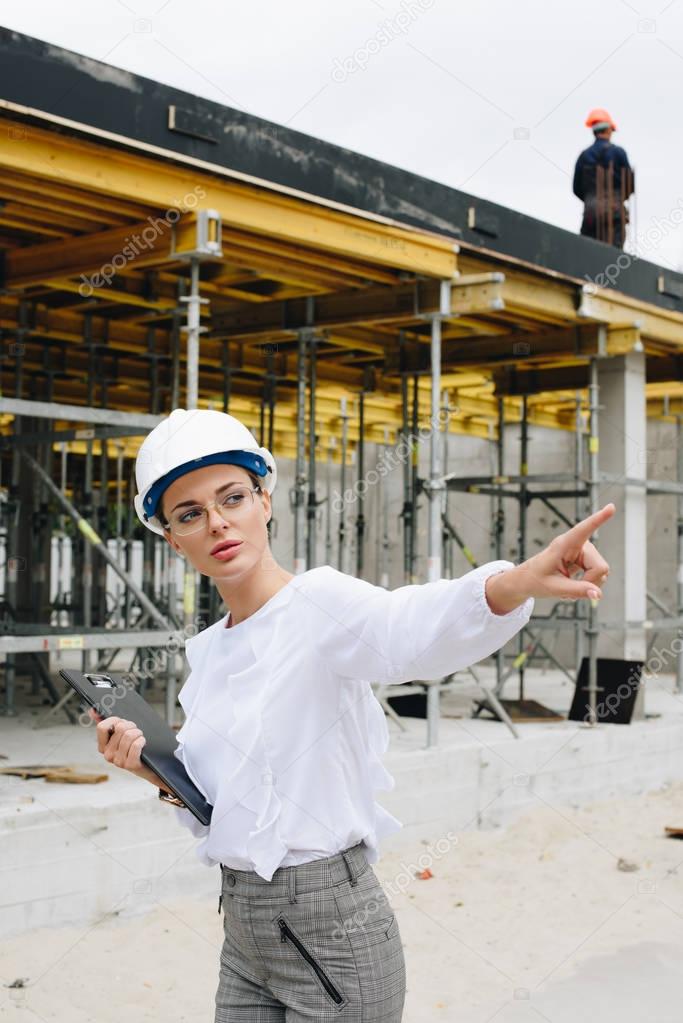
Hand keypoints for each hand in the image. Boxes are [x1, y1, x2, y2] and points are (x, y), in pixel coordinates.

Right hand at [90, 709, 146, 772]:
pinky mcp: (131, 765)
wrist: (147, 765)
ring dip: (138, 733)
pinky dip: (142, 741)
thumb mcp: (118, 735)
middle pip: (120, 728)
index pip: (102, 727)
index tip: (121, 722)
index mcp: (102, 747)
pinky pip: (136, 745)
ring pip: (129, 735)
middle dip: (131, 725)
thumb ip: (105, 723)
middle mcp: (108, 755)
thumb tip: (92, 710)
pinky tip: (143, 743)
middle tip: (134, 731)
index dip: (114, 720)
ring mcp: (119, 761)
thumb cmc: (131, 746)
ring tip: (139, 737)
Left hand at [484, 503, 613, 612]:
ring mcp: (583, 552)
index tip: (611, 506)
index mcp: (564, 544)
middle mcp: (577, 545)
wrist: (527, 581)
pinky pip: (597, 575)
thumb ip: (577, 590)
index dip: (599, 519)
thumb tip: (598, 595)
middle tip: (571, 592)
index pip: (584, 529)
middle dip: (591, 582)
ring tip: (569, 589)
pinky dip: (588, 585)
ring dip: (589, 585)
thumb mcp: (554, 588)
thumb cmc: (535, 579)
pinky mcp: (585, 559)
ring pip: (601, 572)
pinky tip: (572, 586)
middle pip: (600, 566)